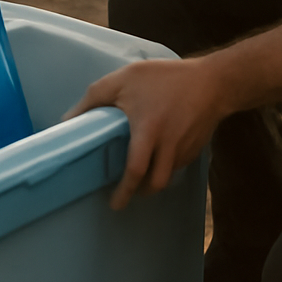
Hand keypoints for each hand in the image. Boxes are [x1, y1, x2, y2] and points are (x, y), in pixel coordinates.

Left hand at [64, 57, 232, 209]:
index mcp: (148, 131)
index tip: (114, 202)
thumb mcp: (125, 79)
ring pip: (167, 176)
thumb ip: (94, 99)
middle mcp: (169, 146)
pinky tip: (159, 152)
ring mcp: (185, 150)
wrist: (215, 80)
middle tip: (126, 194)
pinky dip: (166, 165)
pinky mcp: (196, 149)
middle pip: (156, 183)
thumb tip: (67, 121)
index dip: (124, 191)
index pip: (136, 171)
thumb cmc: (165, 78)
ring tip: (141, 171)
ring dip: (153, 178)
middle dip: (140, 192)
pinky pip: (178, 165)